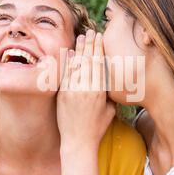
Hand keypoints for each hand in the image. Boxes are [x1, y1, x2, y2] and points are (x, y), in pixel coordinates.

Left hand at [57, 29, 115, 153]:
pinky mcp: (63, 95)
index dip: (99, 49)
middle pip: (89, 60)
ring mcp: (73, 91)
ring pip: (77, 65)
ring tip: (81, 37)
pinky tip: (71, 53)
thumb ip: (110, 94)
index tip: (100, 37)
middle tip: (91, 32)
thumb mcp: (110, 110)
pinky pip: (66, 74)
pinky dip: (69, 62)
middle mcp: (86, 89)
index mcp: (100, 91)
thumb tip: (110, 80)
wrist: (78, 142)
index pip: (100, 64)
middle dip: (90, 44)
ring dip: (80, 49)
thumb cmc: (97, 128)